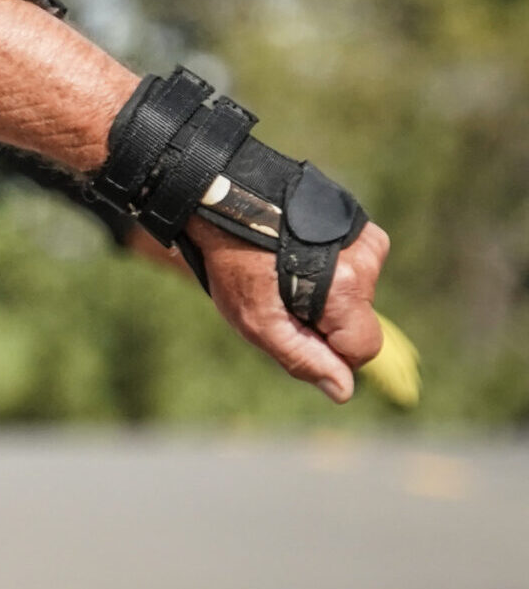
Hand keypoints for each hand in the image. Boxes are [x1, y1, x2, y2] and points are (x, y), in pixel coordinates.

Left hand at [193, 216, 390, 403]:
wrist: (222, 198)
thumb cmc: (234, 262)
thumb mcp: (257, 320)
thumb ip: (303, 358)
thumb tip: (343, 391)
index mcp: (346, 286)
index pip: (364, 347)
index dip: (328, 349)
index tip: (293, 324)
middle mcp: (367, 259)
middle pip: (357, 319)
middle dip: (322, 318)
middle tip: (279, 292)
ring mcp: (366, 237)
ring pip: (355, 292)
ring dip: (323, 290)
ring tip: (282, 268)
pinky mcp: (359, 222)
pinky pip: (354, 265)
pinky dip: (329, 266)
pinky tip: (295, 252)